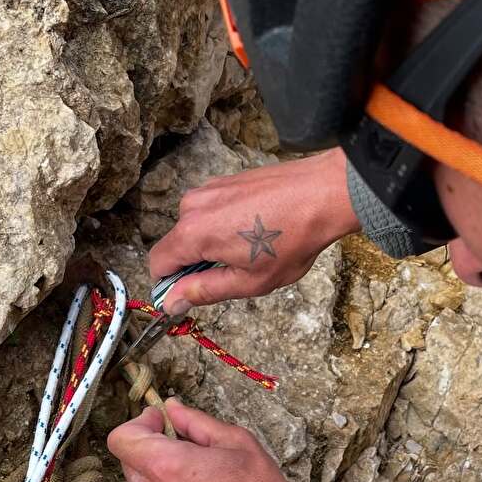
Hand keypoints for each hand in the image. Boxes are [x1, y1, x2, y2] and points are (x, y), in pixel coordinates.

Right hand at [149, 147, 358, 314]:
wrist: (323, 194)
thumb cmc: (293, 240)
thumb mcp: (249, 281)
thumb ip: (204, 291)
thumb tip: (172, 302)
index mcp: (193, 233)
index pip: (157, 263)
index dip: (170, 284)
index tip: (194, 293)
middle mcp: (193, 205)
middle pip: (178, 245)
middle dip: (199, 263)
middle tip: (239, 271)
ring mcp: (209, 188)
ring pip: (197, 228)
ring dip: (215, 244)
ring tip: (253, 248)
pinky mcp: (226, 180)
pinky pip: (212, 211)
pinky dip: (226, 224)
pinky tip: (257, 229)